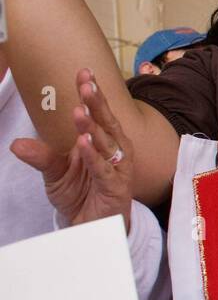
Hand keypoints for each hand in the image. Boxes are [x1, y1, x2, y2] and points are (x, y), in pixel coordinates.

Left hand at [9, 67, 132, 229]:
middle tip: (86, 85)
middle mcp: (115, 151)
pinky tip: (84, 143)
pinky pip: (104, 169)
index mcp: (103, 142)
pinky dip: (94, 156)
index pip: (98, 114)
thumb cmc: (81, 194)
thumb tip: (16, 144)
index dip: (92, 94)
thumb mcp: (55, 173)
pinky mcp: (116, 187)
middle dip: (97, 103)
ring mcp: (118, 169)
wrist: (93, 225)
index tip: (84, 73)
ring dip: (94, 127)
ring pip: (107, 144)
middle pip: (107, 123)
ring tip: (80, 111)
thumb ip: (41, 156)